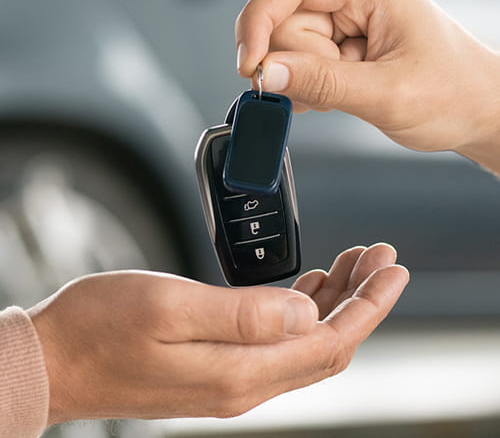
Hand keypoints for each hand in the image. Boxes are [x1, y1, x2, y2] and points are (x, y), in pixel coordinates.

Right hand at [28, 243, 407, 423]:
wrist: (56, 359)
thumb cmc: (101, 327)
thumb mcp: (169, 307)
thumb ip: (242, 315)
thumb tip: (304, 312)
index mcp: (238, 370)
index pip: (329, 341)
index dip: (368, 305)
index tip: (392, 270)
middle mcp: (242, 382)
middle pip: (325, 343)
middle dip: (360, 299)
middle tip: (380, 259)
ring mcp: (229, 376)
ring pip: (304, 341)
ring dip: (335, 302)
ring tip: (353, 265)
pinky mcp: (216, 366)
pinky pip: (277, 341)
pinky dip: (302, 311)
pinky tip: (308, 288)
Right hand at [236, 0, 499, 170]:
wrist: (478, 111)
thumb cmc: (453, 94)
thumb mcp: (386, 93)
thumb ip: (323, 83)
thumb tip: (268, 73)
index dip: (259, 19)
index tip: (250, 64)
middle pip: (285, 19)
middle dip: (293, 63)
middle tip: (324, 93)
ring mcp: (349, 22)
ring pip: (289, 45)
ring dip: (302, 79)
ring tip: (340, 96)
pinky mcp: (344, 46)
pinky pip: (302, 61)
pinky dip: (306, 84)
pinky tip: (333, 97)